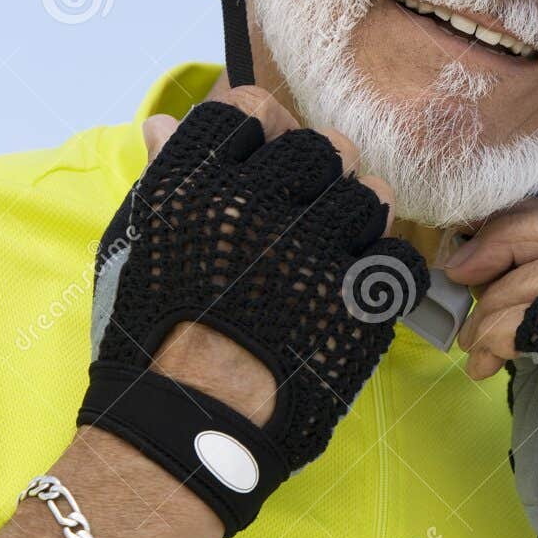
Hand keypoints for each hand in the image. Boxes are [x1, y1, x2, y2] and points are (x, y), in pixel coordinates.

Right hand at [77, 89, 427, 534]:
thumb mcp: (139, 248)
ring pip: (370, 192)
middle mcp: (260, 207)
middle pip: (322, 147)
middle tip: (304, 214)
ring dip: (357, 215)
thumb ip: (165, 178)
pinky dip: (386, 269)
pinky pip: (398, 255)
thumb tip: (165, 122)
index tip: (265, 161)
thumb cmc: (152, 339)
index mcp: (200, 186)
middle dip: (319, 174)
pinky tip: (360, 287)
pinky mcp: (359, 300)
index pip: (251, 110)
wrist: (187, 428)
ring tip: (335, 249)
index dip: (264, 130)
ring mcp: (316, 252)